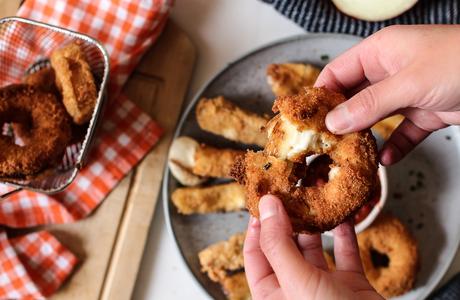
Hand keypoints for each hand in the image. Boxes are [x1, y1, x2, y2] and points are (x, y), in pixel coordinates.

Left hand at [244, 195, 382, 299]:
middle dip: (287, 219)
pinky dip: (344, 235)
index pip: (256, 254)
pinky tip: (342, 217)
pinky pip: (345, 254)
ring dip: (315, 224)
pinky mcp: (351, 286)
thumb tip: (267, 206)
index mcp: (272, 295)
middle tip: (289, 190)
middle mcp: (295, 289)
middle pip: (284, 247)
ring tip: (313, 197)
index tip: (263, 200)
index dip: (257, 226)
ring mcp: (324, 288)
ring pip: (314, 248)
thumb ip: (279, 243)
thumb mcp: (295, 281)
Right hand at [315, 25, 459, 164]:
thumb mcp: (409, 82)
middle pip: (353, 97)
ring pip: (375, 117)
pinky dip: (394, 146)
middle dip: (339, 120)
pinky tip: (386, 161)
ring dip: (364, 136)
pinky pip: (402, 132)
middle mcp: (390, 71)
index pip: (337, 72)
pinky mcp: (426, 112)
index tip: (306, 121)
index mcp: (380, 52)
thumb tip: (332, 122)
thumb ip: (369, 103)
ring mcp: (407, 92)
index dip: (320, 95)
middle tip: (323, 145)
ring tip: (348, 156)